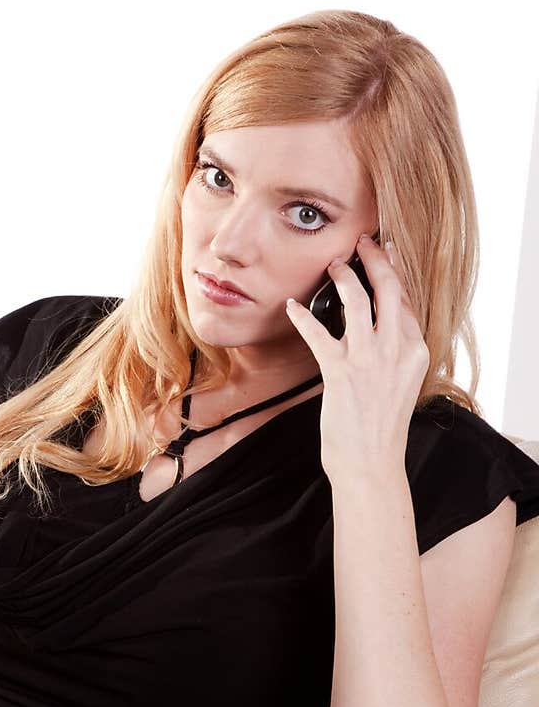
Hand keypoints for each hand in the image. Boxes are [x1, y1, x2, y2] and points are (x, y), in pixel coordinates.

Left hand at [284, 233, 429, 484]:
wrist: (371, 464)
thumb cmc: (381, 429)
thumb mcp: (400, 384)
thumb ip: (394, 354)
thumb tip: (379, 330)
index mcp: (415, 352)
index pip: (405, 300)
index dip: (393, 273)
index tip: (383, 254)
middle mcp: (398, 350)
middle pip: (390, 289)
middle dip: (375, 258)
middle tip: (361, 242)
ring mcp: (370, 360)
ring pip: (358, 300)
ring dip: (342, 277)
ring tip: (331, 265)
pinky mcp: (341, 372)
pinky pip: (319, 332)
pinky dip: (303, 316)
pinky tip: (291, 307)